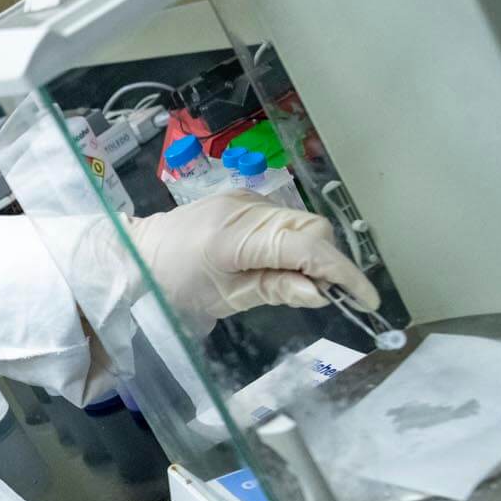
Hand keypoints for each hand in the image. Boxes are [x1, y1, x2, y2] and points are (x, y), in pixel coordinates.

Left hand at [125, 192, 378, 321]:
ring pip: (301, 222)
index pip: (307, 246)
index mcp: (237, 234)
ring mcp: (243, 201)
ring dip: (314, 252)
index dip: (342, 272)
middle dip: (330, 261)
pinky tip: (285, 265)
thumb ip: (274, 290)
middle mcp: (245, 208)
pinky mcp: (240, 202)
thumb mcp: (225, 298)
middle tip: (330, 295)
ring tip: (305, 283)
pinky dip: (295, 242)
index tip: (366, 300)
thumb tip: (321, 292)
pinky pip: (282, 220)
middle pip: (311, 228)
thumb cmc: (171, 286)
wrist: (134, 257)